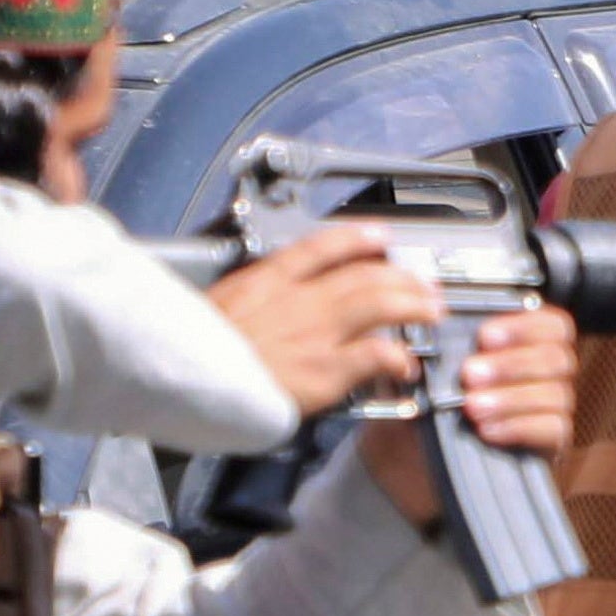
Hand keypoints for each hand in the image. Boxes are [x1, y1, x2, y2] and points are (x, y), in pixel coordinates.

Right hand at [206, 221, 446, 416]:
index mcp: (266, 280)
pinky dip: (397, 357)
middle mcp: (297, 299)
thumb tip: (258, 300)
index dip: (357, 238)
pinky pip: (375, 355)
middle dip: (401, 276)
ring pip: (378, 304)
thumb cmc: (192, 351)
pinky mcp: (325, 368)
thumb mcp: (213, 305)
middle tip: (422, 284)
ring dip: (412, 305)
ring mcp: (315, 332)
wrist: (184, 379)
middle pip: (363, 274)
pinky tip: (407, 363)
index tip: (380, 236)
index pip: (320, 246)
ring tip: (431, 310)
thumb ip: (247, 298)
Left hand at [353, 303, 581, 528]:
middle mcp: (545, 372)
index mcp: (524, 342)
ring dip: (512, 398)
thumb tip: (438, 319)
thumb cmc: (426, 401)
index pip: (552, 325)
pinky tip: (488, 429)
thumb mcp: (427, 364)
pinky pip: (554, 430)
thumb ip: (441, 341)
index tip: (486, 336)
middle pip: (558, 357)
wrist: (414, 453)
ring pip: (557, 394)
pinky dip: (520, 426)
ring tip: (473, 406)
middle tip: (470, 374)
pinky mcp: (550, 443)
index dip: (525, 326)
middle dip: (513, 364)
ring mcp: (551, 408)